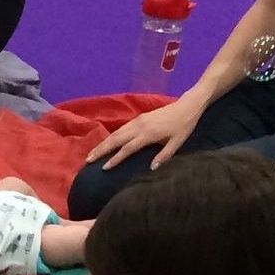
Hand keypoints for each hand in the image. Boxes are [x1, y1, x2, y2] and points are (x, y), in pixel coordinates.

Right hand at [84, 95, 202, 170]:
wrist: (187, 106)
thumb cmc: (184, 126)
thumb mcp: (177, 143)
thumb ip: (164, 156)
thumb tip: (151, 169)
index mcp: (148, 134)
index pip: (127, 149)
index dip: (115, 159)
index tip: (104, 168)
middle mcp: (139, 127)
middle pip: (116, 139)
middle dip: (101, 150)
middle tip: (88, 160)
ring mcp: (137, 121)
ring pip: (116, 133)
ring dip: (103, 143)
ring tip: (92, 152)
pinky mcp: (138, 118)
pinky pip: (121, 128)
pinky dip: (111, 136)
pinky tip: (106, 141)